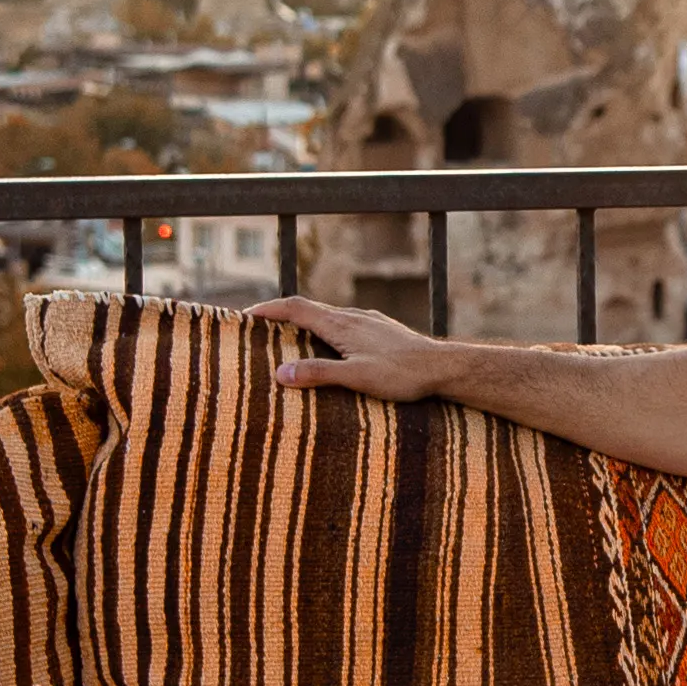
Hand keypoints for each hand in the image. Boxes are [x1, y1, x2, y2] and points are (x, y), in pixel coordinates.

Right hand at [265, 299, 466, 400]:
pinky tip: (330, 348)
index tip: (244, 316)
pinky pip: (343, 325)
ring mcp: (367, 321)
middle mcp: (351, 316)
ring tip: (287, 341)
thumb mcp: (356, 377)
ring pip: (326, 317)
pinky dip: (325, 332)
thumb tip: (280, 373)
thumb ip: (318, 374)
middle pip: (307, 309)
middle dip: (280, 316)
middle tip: (258, 330)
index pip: (294, 307)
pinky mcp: (380, 331)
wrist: (442, 368)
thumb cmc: (402, 374)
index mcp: (340, 324)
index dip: (267, 309)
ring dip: (303, 324)